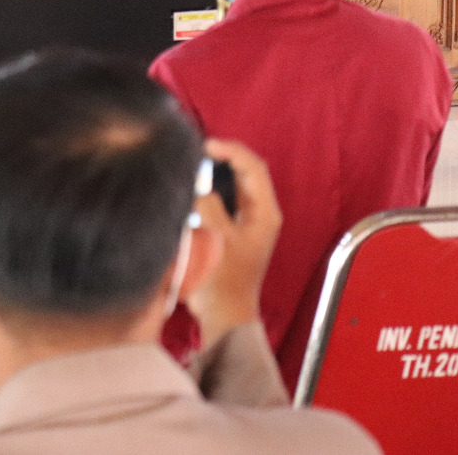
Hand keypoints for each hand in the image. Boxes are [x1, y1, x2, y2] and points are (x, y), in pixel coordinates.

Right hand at [186, 138, 281, 347]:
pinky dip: (211, 187)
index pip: (252, 166)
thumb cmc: (223, 279)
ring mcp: (249, 221)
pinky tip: (193, 187)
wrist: (224, 313)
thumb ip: (207, 204)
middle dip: (223, 156)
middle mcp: (261, 213)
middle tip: (196, 151)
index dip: (230, 150)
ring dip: (216, 171)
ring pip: (235, 183)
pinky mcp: (235, 229)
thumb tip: (196, 183)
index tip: (204, 145)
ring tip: (193, 164)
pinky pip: (225, 198)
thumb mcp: (215, 236)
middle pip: (246, 171)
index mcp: (264, 212)